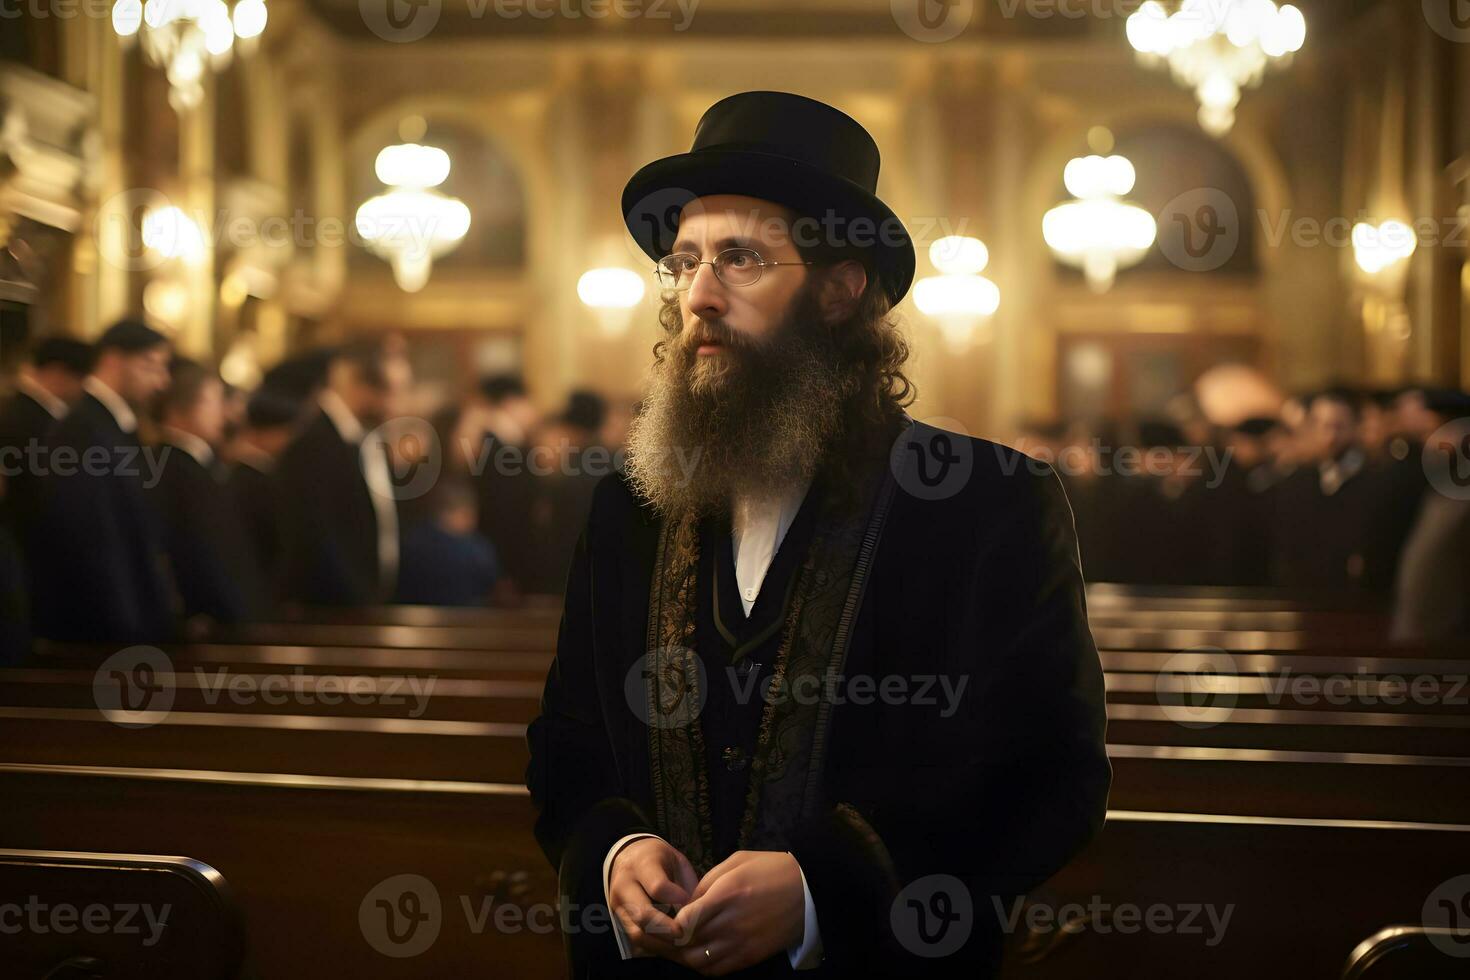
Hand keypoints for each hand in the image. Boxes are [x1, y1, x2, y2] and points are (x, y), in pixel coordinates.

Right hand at [607, 838, 699, 956]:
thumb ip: (686, 885)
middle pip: (643, 915)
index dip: (678, 900)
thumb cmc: (661, 860)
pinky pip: (636, 940)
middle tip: (689, 936)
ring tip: (683, 946)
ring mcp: (618, 905)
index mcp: (642, 864)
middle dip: (669, 931)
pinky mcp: (618, 920)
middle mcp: (624, 885)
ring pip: (637, 933)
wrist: (629, 856)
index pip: (658, 887)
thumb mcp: (676, 861)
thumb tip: (696, 917)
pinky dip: (655, 948)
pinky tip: (672, 949)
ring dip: (662, 945)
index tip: (694, 907)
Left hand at [671, 850, 805, 975]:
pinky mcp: (751, 956)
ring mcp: (742, 942)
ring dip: (684, 955)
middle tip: (664, 934)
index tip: (668, 916)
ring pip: (698, 961)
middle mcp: (733, 922)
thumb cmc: (772, 870)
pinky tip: (699, 954)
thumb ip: (708, 880)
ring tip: (680, 945)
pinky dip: (703, 966)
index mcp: (727, 894)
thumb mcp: (738, 861)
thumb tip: (687, 902)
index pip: (684, 920)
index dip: (670, 923)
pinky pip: (717, 970)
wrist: (810, 890)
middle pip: (688, 942)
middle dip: (671, 940)